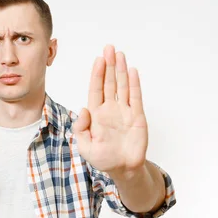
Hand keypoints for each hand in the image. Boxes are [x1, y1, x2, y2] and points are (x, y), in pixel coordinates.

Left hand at [72, 45, 147, 177]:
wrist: (123, 169)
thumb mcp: (85, 146)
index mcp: (96, 114)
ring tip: (120, 54)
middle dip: (109, 66)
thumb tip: (83, 109)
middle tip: (109, 48)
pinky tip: (132, 71)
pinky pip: (135, 97)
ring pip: (123, 86)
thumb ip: (81, 128)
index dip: (97, 74)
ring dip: (121, 70)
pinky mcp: (137, 116)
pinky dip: (134, 84)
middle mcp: (110, 109)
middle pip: (109, 83)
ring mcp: (124, 111)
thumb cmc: (103, 159)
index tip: (99, 60)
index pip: (96, 89)